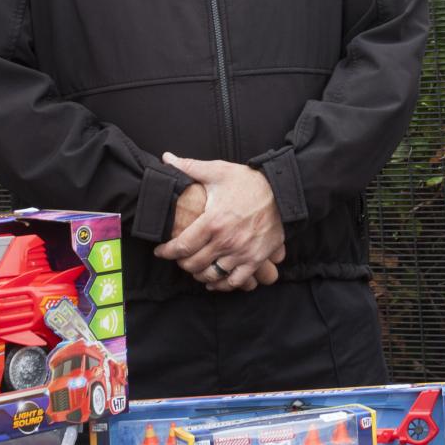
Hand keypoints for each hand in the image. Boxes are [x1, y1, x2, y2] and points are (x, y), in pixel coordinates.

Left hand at [154, 154, 286, 291]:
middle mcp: (226, 241)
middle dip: (182, 263)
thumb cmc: (249, 182)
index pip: (182, 246)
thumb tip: (166, 158)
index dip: (167, 252)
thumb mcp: (219, 171)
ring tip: (195, 268)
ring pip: (212, 275)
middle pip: (194, 264)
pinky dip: (223, 285)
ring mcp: (242, 252)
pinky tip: (215, 281)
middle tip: (179, 258)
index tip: (160, 251)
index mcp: (213, 222)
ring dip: (200, 274)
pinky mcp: (256, 259)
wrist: (283, 191)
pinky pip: (236, 282)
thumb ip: (190, 167)